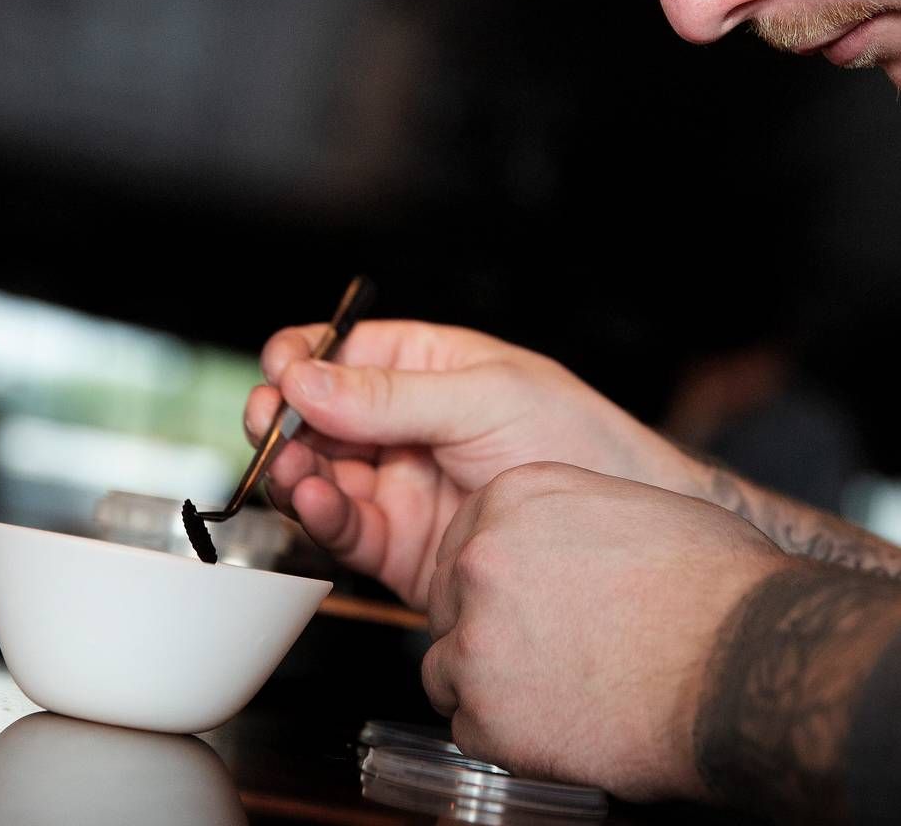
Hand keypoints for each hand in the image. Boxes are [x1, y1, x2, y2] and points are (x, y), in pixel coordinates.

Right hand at [247, 321, 695, 607]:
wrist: (630, 530)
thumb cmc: (584, 444)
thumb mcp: (489, 398)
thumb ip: (392, 396)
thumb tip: (307, 377)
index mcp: (426, 368)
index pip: (340, 353)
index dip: (301, 359)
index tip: (283, 373)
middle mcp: (403, 426)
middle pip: (313, 416)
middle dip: (281, 418)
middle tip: (270, 425)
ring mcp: (399, 486)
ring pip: (318, 473)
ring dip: (293, 469)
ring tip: (293, 469)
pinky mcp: (400, 547)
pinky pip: (344, 528)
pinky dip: (319, 516)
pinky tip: (317, 501)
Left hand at [420, 462, 789, 799]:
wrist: (743, 662)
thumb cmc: (717, 587)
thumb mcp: (638, 507)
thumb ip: (572, 520)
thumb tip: (565, 543)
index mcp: (515, 497)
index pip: (465, 544)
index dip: (495, 584)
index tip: (526, 606)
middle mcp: (482, 559)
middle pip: (448, 605)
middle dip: (487, 633)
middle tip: (548, 656)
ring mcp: (477, 637)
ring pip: (448, 670)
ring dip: (492, 687)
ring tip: (561, 694)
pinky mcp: (486, 712)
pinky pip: (471, 730)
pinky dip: (510, 739)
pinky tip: (565, 727)